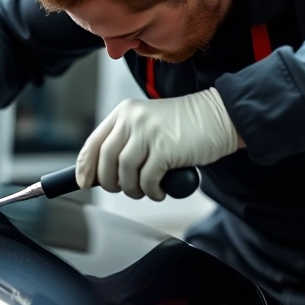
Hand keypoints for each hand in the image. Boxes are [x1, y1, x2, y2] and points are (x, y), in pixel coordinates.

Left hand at [76, 87, 237, 200]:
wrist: (220, 116)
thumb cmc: (183, 128)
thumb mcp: (148, 126)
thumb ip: (126, 143)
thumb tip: (101, 174)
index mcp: (124, 113)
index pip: (93, 143)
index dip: (85, 167)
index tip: (83, 182)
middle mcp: (133, 119)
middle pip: (105, 160)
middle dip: (109, 182)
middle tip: (122, 189)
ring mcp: (149, 132)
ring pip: (124, 172)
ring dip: (132, 189)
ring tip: (145, 190)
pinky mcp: (165, 148)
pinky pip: (147, 179)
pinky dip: (151, 191)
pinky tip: (160, 191)